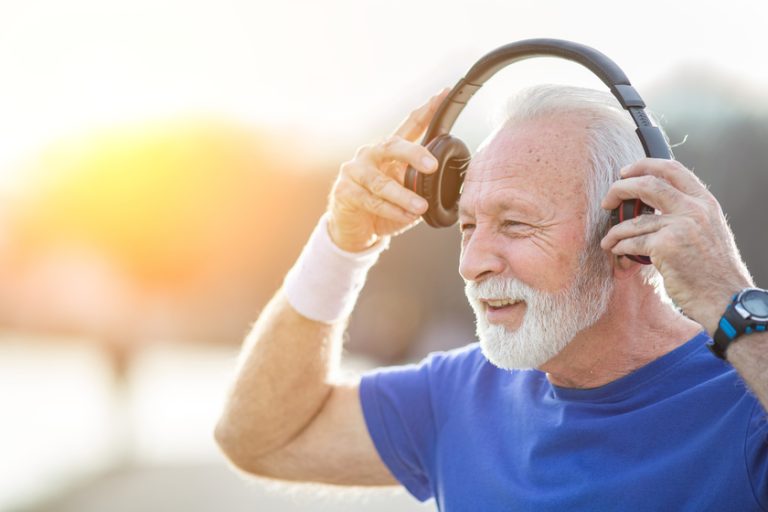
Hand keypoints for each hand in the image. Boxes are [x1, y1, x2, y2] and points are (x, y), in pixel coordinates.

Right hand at [327, 90, 447, 251]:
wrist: (352, 230)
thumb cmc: (382, 209)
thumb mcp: (405, 193)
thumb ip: (419, 184)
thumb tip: (444, 182)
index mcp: (388, 151)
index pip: (409, 126)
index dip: (426, 111)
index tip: (444, 94)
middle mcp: (370, 155)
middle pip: (392, 146)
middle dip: (413, 154)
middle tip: (431, 166)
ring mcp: (355, 172)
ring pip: (382, 182)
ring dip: (403, 195)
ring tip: (421, 206)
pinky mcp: (345, 191)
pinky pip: (371, 201)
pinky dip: (391, 210)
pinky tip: (405, 216)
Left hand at [600, 158, 753, 334]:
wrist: (724, 296)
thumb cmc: (712, 269)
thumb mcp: (708, 230)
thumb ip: (687, 213)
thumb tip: (653, 206)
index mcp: (705, 202)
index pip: (672, 169)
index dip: (644, 166)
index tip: (625, 172)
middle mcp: (694, 209)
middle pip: (648, 184)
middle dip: (620, 189)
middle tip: (606, 201)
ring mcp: (680, 226)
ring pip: (633, 220)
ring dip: (614, 231)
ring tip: (607, 240)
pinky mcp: (666, 246)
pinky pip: (631, 241)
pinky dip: (619, 246)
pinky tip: (616, 251)